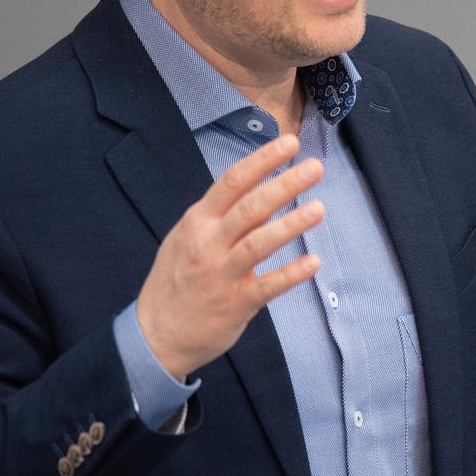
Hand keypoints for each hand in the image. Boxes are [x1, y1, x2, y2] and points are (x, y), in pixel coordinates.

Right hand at [136, 135, 324, 379]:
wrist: (156, 333)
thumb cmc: (177, 279)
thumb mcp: (189, 238)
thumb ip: (223, 216)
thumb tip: (261, 188)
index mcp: (198, 222)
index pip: (233, 182)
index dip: (263, 160)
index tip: (290, 143)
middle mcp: (208, 243)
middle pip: (250, 207)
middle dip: (284, 184)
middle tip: (315, 167)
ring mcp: (221, 274)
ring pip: (258, 243)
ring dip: (290, 225)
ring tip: (319, 208)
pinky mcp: (235, 304)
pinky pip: (268, 286)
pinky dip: (291, 274)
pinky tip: (314, 262)